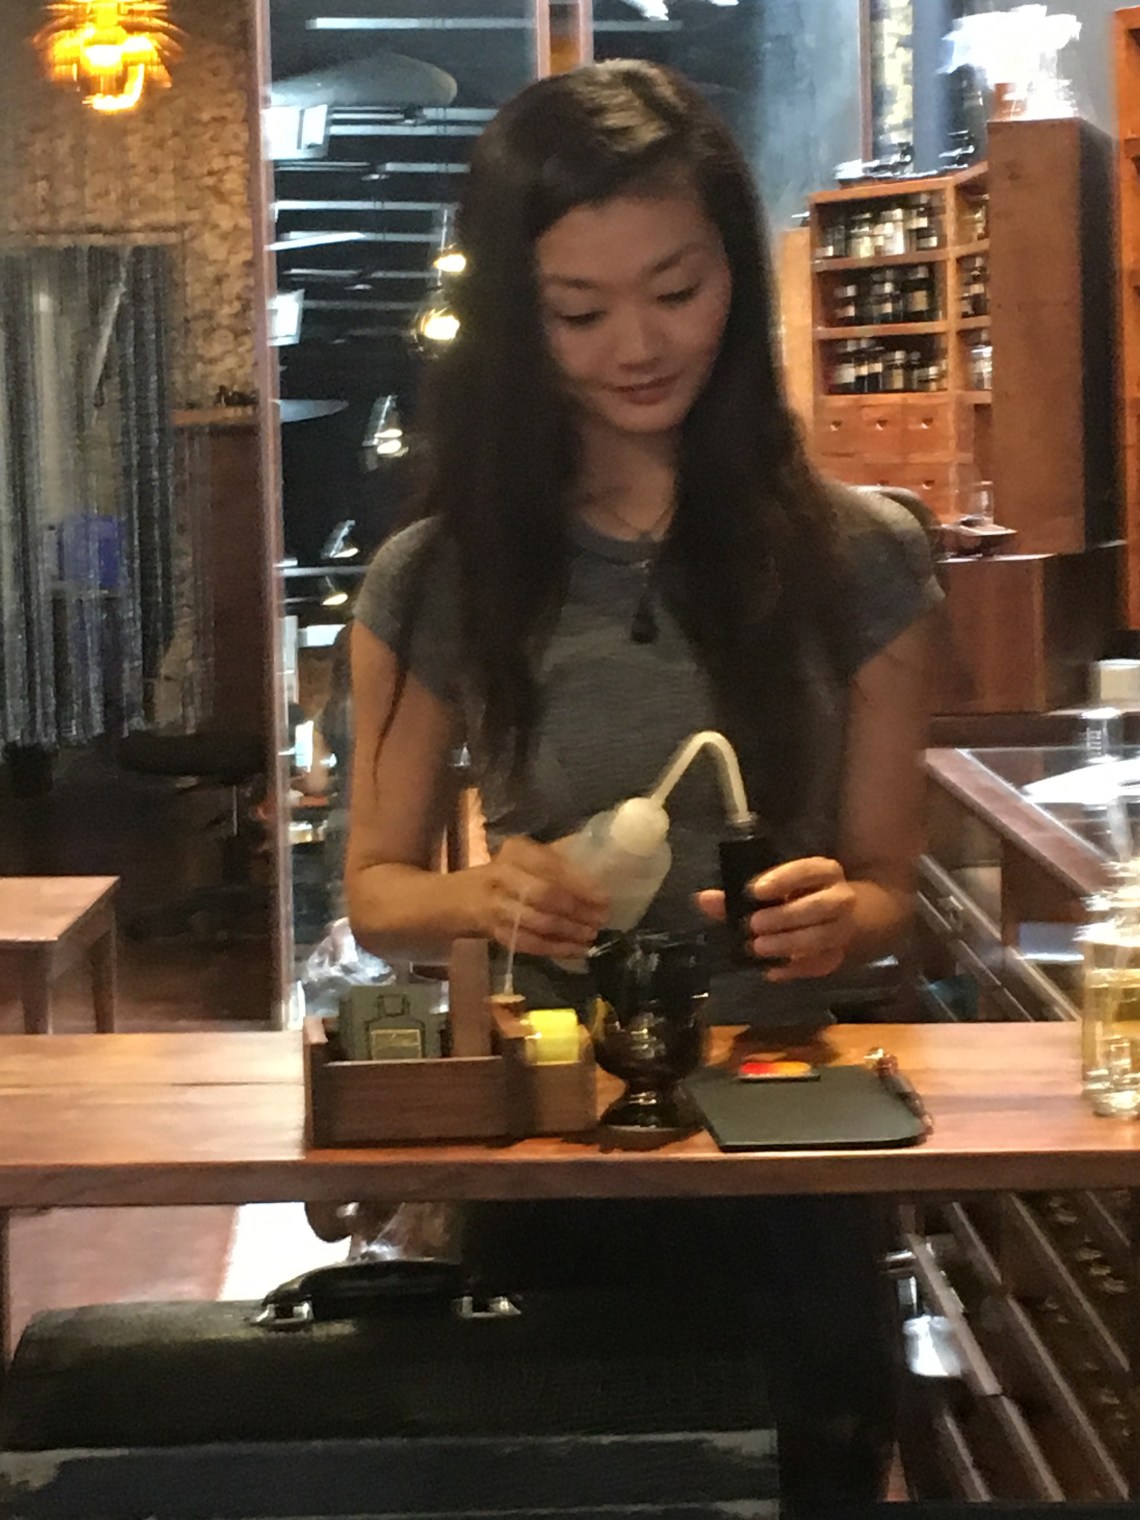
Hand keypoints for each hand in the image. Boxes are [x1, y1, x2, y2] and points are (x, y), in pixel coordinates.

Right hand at [475, 835, 608, 960]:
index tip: (604, 897)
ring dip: (570, 931)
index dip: (580, 883)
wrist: (459, 899)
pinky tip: (577, 951)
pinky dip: (557, 949)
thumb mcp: (525, 858)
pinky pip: (531, 944)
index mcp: (516, 851)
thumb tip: (601, 869)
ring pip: (539, 922)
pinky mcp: (496, 933)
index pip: (551, 866)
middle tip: (602, 918)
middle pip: (545, 895)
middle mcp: (503, 875)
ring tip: (592, 935)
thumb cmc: (504, 874)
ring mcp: (496, 906)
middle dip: (578, 909)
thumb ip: (557, 861)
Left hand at [697, 856, 856, 980]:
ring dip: (790, 943)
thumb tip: (704, 899)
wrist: (842, 916)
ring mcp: (844, 927)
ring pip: (823, 937)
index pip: (808, 869)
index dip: (783, 878)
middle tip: (754, 925)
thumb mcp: (773, 888)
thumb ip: (738, 895)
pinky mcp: (840, 954)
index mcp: (824, 871)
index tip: (756, 890)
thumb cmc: (797, 896)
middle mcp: (841, 896)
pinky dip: (797, 969)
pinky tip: (771, 971)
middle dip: (786, 916)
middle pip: (821, 906)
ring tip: (759, 948)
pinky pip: (823, 964)